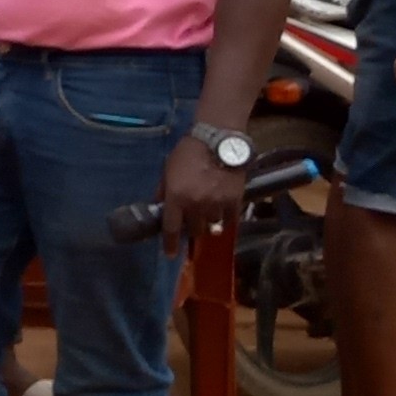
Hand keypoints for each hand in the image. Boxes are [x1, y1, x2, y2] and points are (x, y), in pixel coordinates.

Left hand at [156, 133, 245, 256]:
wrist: (218, 141)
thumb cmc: (187, 153)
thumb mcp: (167, 171)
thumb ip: (164, 192)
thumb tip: (159, 208)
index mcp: (176, 198)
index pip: (171, 229)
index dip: (170, 244)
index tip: (169, 254)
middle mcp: (196, 205)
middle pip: (194, 230)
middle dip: (191, 230)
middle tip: (191, 224)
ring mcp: (217, 204)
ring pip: (212, 227)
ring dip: (208, 224)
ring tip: (207, 218)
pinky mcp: (235, 201)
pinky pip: (231, 220)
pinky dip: (226, 220)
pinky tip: (223, 216)